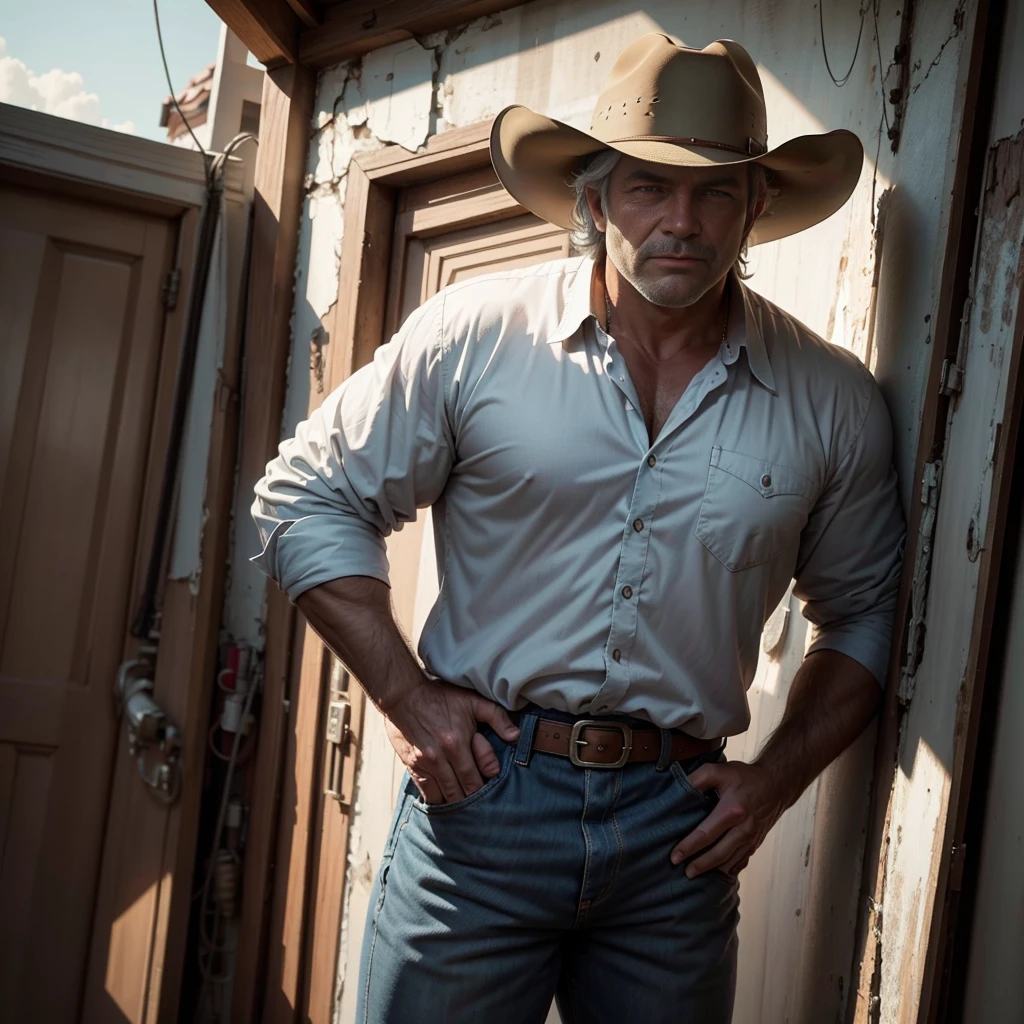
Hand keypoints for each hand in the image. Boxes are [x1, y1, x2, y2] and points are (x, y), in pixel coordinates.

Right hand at [384, 677, 519, 804]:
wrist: (403, 696)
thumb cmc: (439, 697)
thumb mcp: (472, 701)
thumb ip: (497, 717)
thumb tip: (515, 736)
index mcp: (457, 743)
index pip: (475, 780)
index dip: (484, 789)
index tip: (489, 788)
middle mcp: (440, 758)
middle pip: (460, 793)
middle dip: (472, 798)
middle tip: (481, 802)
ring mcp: (424, 764)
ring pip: (445, 796)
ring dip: (456, 802)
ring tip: (466, 801)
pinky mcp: (412, 766)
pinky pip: (427, 793)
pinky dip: (438, 799)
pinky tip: (446, 799)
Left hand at [670, 760, 788, 877]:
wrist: (776, 785)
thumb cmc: (745, 777)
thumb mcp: (719, 770)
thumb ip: (697, 779)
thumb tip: (677, 793)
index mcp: (732, 811)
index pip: (706, 834)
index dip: (688, 847)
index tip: (674, 857)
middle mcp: (743, 829)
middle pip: (718, 854)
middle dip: (699, 865)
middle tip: (684, 873)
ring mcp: (751, 839)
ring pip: (730, 862)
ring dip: (712, 870)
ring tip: (696, 876)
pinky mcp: (756, 843)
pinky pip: (741, 862)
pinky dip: (728, 869)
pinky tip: (716, 873)